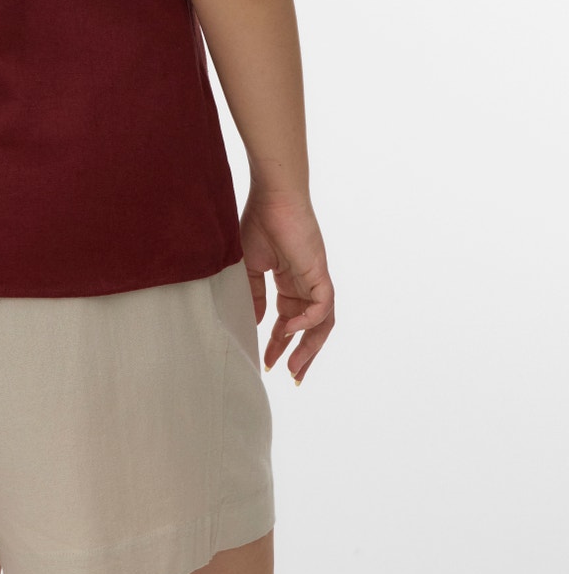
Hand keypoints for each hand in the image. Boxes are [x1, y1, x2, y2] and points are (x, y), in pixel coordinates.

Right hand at [239, 186, 334, 385]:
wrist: (273, 196)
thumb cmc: (259, 221)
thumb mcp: (250, 265)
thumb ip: (255, 295)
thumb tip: (256, 323)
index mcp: (290, 280)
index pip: (288, 319)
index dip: (280, 342)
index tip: (267, 361)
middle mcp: (306, 283)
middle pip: (311, 328)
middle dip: (302, 354)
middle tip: (291, 377)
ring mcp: (315, 279)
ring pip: (322, 323)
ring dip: (309, 347)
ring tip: (295, 369)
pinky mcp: (320, 273)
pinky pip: (322, 307)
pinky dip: (308, 322)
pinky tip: (288, 331)